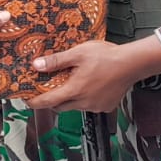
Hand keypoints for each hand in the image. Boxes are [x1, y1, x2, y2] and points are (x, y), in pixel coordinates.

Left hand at [27, 37, 159, 113]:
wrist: (133, 63)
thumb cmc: (107, 56)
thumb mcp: (78, 53)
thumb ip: (56, 61)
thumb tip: (36, 66)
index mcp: (75, 90)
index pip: (48, 102)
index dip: (35, 102)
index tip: (27, 101)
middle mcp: (85, 102)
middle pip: (61, 106)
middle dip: (53, 99)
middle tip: (50, 87)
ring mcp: (96, 106)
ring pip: (76, 106)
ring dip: (71, 98)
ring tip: (74, 82)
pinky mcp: (106, 107)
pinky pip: (90, 105)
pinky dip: (86, 98)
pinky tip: (90, 85)